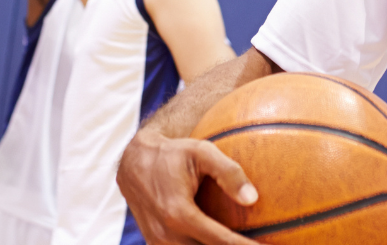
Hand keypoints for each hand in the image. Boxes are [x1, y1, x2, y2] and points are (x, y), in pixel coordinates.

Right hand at [117, 127, 258, 244]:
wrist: (133, 163)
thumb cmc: (173, 153)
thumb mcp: (201, 151)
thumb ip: (229, 172)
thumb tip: (253, 198)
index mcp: (179, 213)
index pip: (221, 241)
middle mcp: (167, 234)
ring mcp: (158, 242)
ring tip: (242, 244)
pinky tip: (221, 243)